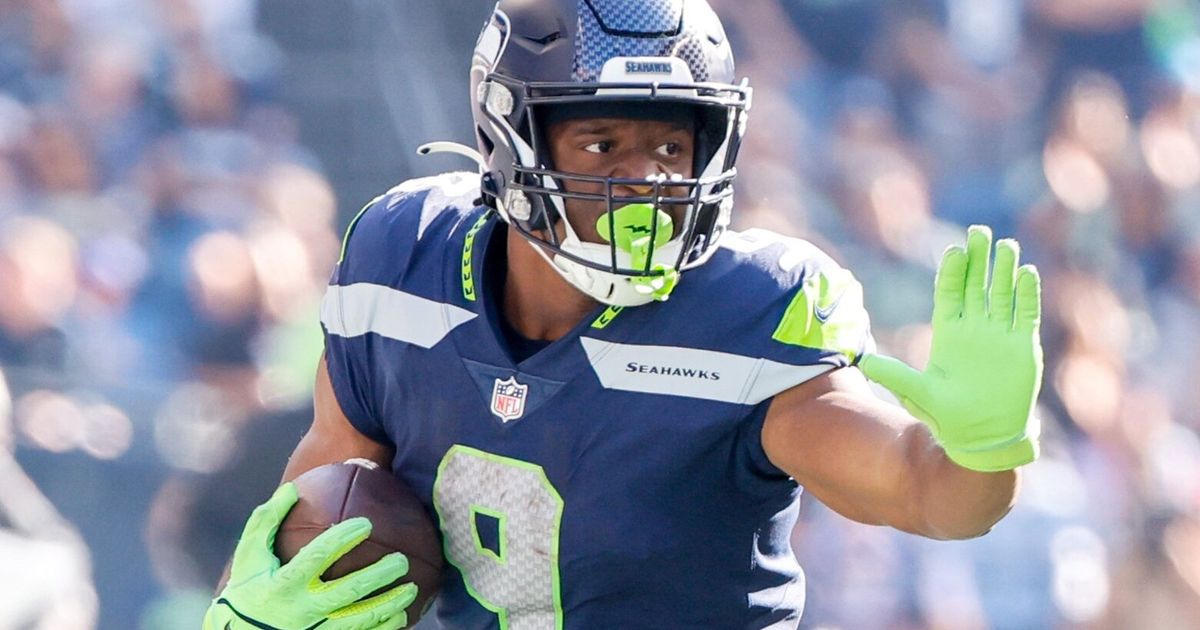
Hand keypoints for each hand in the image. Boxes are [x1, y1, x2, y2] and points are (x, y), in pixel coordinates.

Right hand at [202, 483, 417, 629]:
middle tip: (401, 559)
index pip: (316, 558)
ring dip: (389, 605)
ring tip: (412, 588)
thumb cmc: (248, 587)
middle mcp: (301, 610)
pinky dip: (382, 628)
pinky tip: (402, 617)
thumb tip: (293, 488)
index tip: (366, 523)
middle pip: (348, 591)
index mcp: (284, 584)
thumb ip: (267, 520)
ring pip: (359, 620)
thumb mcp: (249, 555)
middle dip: (378, 575)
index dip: (341, 540)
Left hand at [859, 225, 1042, 471]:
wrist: (982, 437)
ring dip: (1005, 270)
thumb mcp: (918, 392)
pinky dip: (1027, 294)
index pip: (951, 293)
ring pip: (1003, 293)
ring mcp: (1000, 335)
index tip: (953, 249)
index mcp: (949, 333)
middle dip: (979, 259)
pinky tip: (1027, 272)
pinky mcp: (1024, 346)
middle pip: (977, 285)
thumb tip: (860, 362)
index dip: (953, 271)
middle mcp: (975, 328)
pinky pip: (1026, 313)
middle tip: (979, 231)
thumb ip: (894, 374)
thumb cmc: (948, 417)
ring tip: (1006, 245)